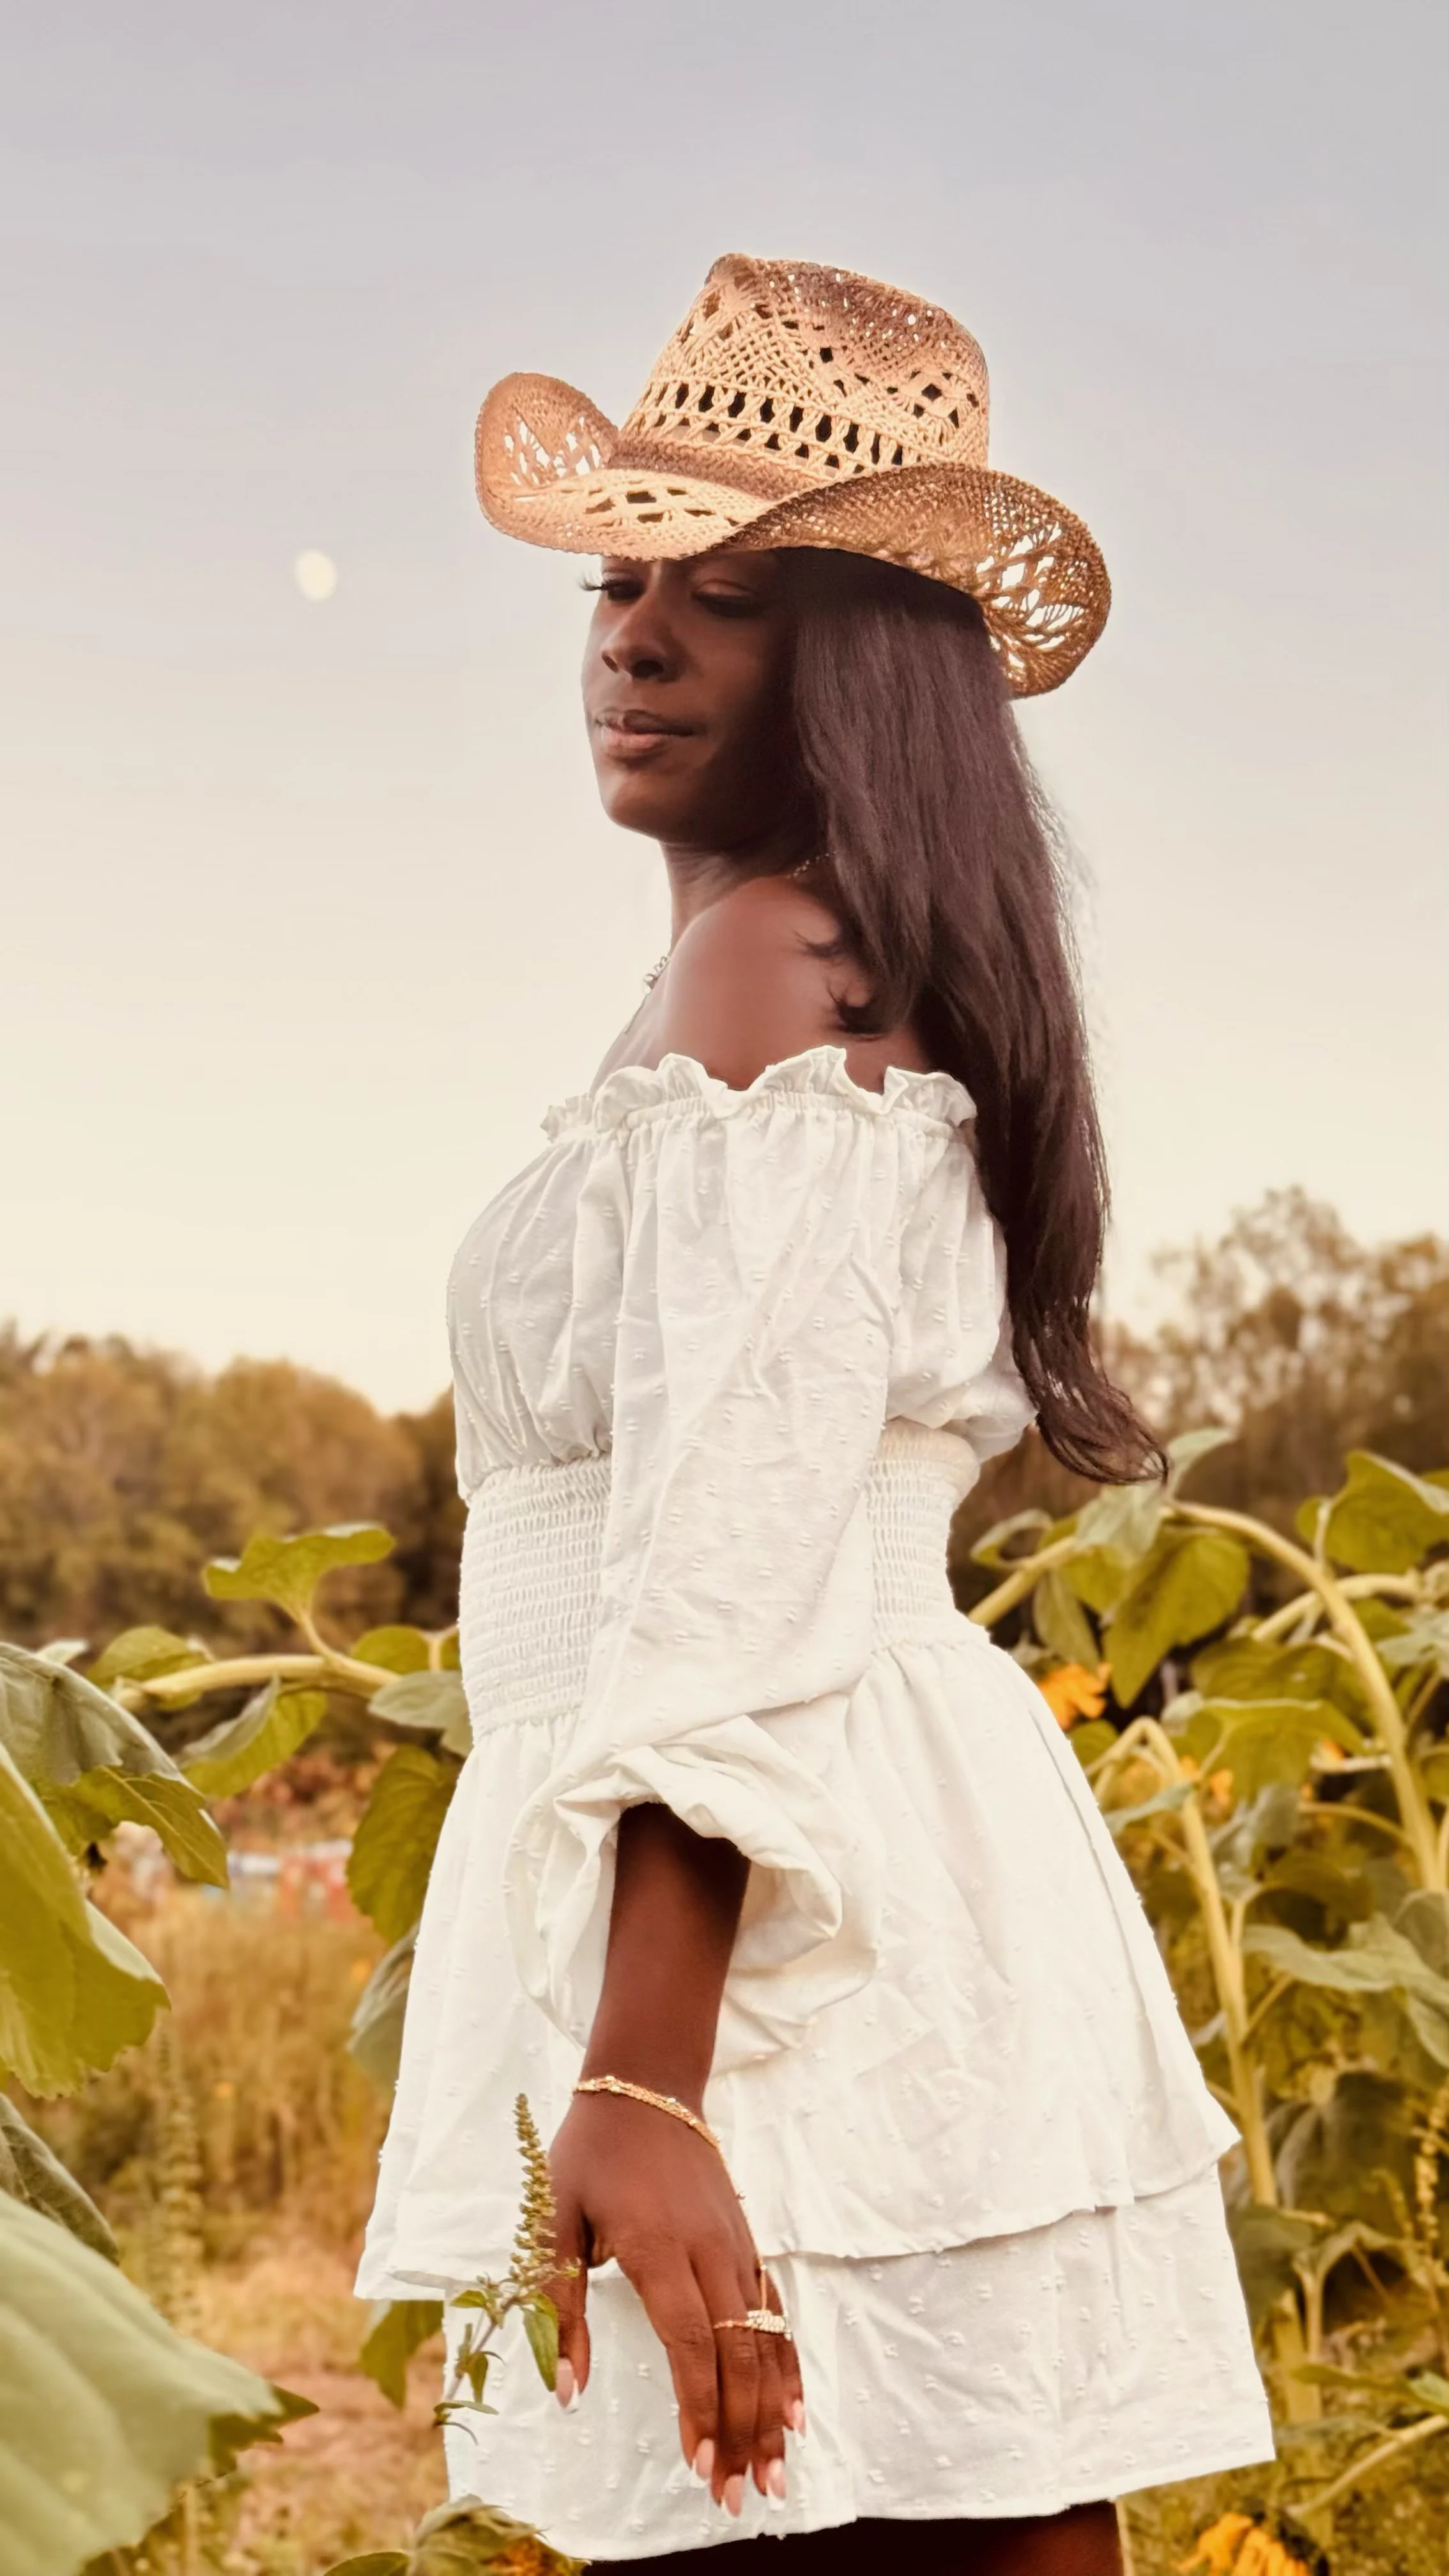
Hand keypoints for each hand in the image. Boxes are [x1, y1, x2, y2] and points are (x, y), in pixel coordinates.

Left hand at [548, 2088, 803, 2512]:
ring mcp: (734, 2245)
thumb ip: (562, 2307)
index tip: (700, 2465)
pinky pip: (774, 2309)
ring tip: (774, 2473)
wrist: (645, 2084)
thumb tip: (567, 2392)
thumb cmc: (590, 2152)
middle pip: (736, 2352)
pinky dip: (787, 2362)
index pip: (690, 2342)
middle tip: (738, 2495)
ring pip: (763, 2337)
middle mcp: (707, 2250)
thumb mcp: (553, 2218)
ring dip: (770, 2409)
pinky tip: (794, 2410)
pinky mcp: (745, 2240)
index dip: (700, 2407)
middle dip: (741, 2429)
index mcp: (658, 2248)